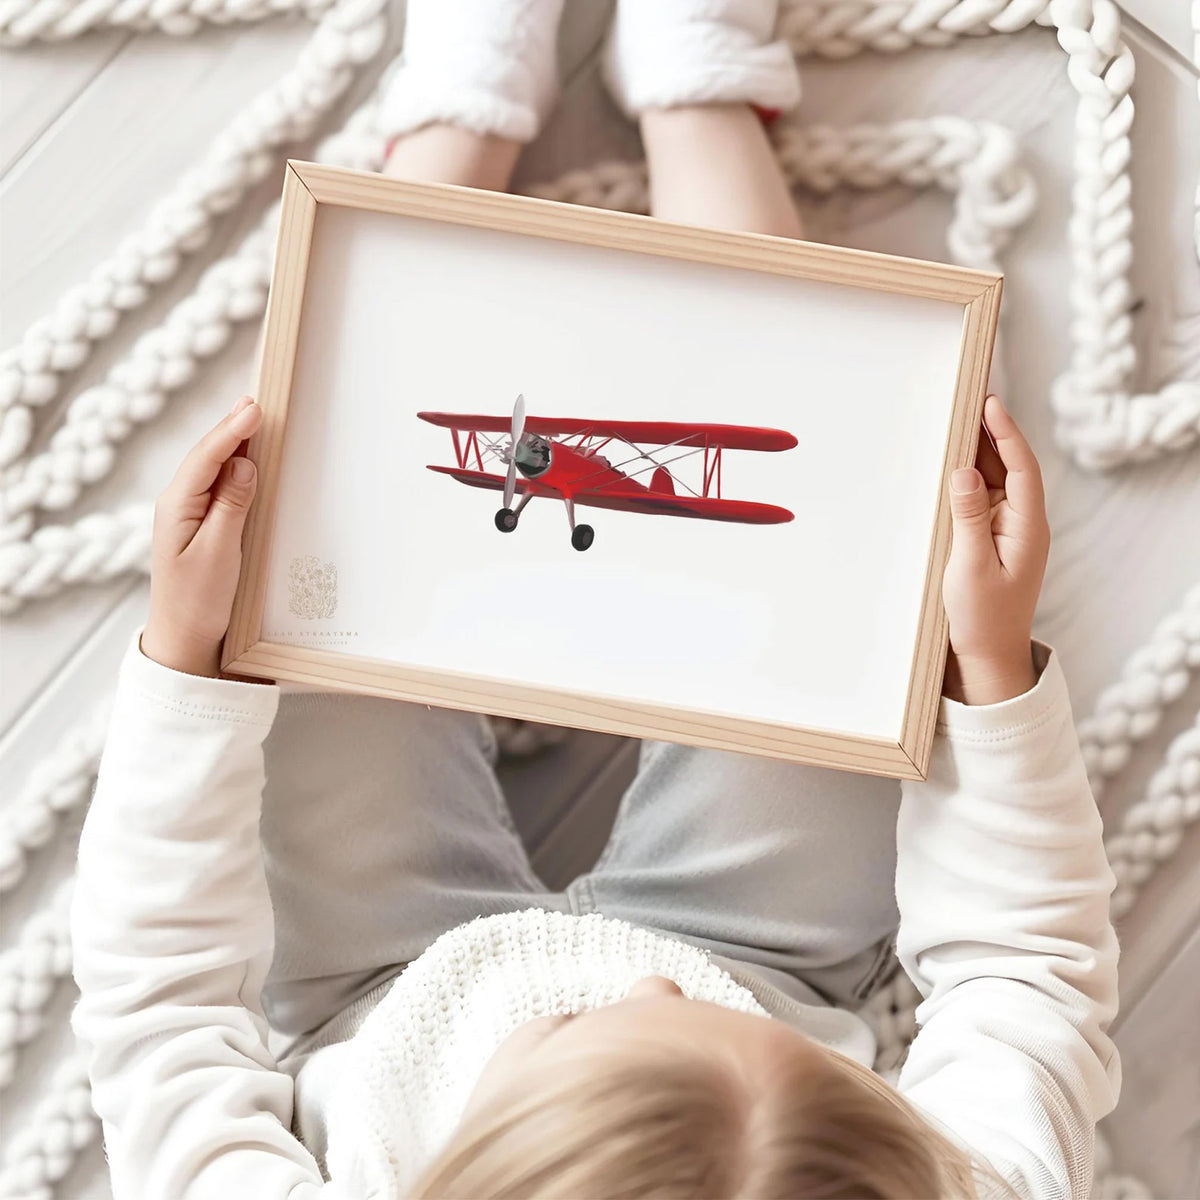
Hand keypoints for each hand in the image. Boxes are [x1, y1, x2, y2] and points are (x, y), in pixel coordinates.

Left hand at [141, 396, 262, 677]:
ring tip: (252, 418)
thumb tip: (244, 464)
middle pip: (207, 455)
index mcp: (178, 507)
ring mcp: (186, 514)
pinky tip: (243, 458)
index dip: (232, 431)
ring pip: (211, 468)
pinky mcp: (198, 525)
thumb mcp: (219, 553)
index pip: (207, 458)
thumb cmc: (198, 601)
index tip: (255, 408)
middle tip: (257, 401)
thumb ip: (231, 505)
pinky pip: (215, 485)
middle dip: (231, 428)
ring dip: (232, 443)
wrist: (182, 638)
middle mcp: (178, 504)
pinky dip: (231, 466)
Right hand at [941, 395, 1049, 704]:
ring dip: (977, 455)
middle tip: (967, 402)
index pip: (1022, 468)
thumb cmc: (982, 619)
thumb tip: (965, 471)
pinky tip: (949, 470)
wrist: (987, 659)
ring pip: (995, 482)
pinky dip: (966, 483)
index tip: (989, 403)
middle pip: (1010, 467)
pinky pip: (980, 502)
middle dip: (990, 434)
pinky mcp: (990, 543)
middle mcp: (1022, 525)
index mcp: (1027, 528)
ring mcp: (1006, 533)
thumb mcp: (969, 567)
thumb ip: (967, 516)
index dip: (1006, 433)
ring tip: (955, 425)